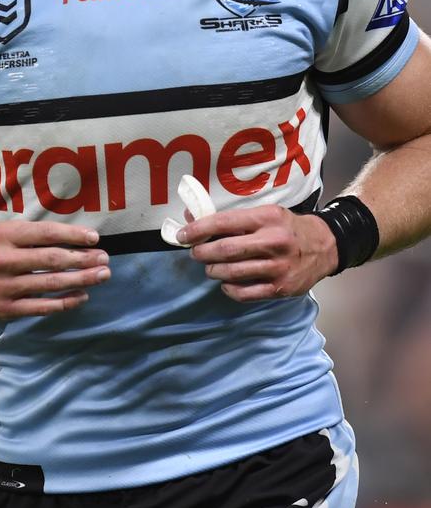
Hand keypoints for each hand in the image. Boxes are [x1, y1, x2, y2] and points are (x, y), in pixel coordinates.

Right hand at [0, 220, 109, 318]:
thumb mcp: (3, 231)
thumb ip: (32, 234)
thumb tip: (72, 237)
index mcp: (6, 236)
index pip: (46, 234)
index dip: (73, 235)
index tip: (95, 238)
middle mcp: (5, 260)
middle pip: (52, 260)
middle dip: (83, 259)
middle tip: (104, 259)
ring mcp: (5, 287)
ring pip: (50, 284)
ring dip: (81, 280)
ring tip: (102, 275)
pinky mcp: (6, 309)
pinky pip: (41, 307)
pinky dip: (64, 302)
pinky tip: (82, 296)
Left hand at [176, 205, 338, 301]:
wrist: (324, 246)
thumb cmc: (287, 227)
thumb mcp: (264, 213)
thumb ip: (230, 218)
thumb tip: (191, 216)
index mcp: (266, 218)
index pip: (224, 222)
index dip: (198, 229)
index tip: (182, 235)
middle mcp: (273, 242)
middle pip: (225, 250)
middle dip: (202, 252)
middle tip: (195, 252)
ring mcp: (278, 267)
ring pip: (232, 273)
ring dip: (213, 270)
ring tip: (210, 266)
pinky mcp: (281, 288)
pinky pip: (245, 293)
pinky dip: (229, 289)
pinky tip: (226, 282)